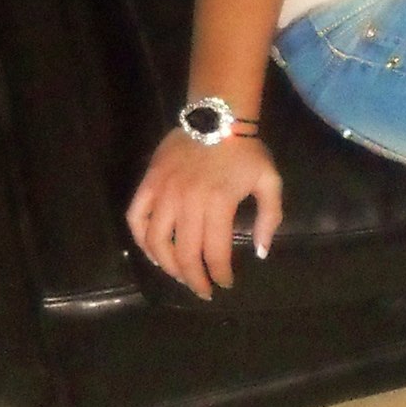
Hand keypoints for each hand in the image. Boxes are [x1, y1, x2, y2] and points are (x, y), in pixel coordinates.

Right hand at [126, 126, 283, 298]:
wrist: (218, 116)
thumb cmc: (246, 151)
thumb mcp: (270, 181)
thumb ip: (269, 217)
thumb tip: (260, 252)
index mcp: (218, 203)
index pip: (214, 252)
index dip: (219, 274)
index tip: (225, 284)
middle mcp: (188, 202)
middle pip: (186, 254)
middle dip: (195, 279)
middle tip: (202, 290)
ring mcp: (164, 192)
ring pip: (157, 242)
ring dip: (167, 266)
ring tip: (179, 275)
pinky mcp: (149, 183)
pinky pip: (136, 218)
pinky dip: (141, 240)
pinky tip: (154, 252)